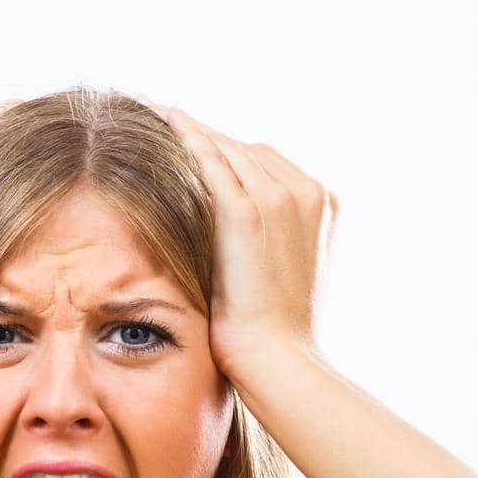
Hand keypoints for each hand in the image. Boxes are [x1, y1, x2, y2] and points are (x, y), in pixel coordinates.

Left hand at [151, 104, 338, 379]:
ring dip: (190, 132)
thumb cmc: (277, 333)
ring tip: (156, 117)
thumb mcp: (283, 274)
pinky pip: (210, 161)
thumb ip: (268, 240)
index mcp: (322, 202)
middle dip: (206, 138)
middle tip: (164, 120)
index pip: (265, 161)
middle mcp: (305, 190)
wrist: (280, 360)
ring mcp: (279, 198)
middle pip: (245, 149)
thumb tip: (237, 233)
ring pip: (226, 149)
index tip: (193, 147)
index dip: (228, 154)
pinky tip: (162, 126)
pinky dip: (186, 140)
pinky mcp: (246, 212)